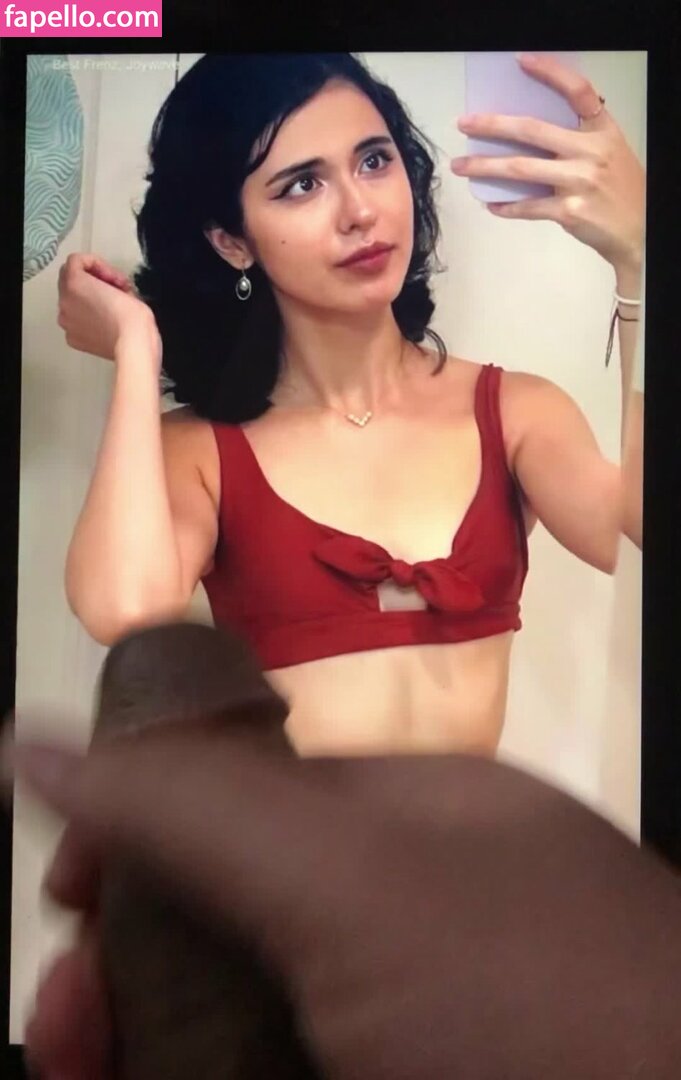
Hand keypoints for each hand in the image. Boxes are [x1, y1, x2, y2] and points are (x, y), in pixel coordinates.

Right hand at [6, 727, 680, 1078]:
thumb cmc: (538, 997)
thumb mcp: (356, 880)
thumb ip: (198, 806)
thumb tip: (39, 746)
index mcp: (399, 825)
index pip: (235, 800)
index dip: (137, 838)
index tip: (71, 896)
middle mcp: (395, 917)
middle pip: (222, 920)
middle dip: (125, 966)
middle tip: (72, 1028)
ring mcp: (393, 1017)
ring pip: (234, 1011)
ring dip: (142, 1040)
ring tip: (87, 1057)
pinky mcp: (389, 1068)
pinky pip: (258, 1060)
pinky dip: (192, 1066)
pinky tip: (147, 1072)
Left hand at [57, 253, 159, 361]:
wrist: (133, 347)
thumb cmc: (132, 317)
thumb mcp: (123, 284)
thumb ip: (104, 278)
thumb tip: (105, 287)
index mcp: (74, 283)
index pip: (77, 260)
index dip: (99, 264)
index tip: (113, 278)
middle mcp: (64, 301)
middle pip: (70, 279)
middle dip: (91, 280)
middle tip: (113, 289)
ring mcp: (66, 321)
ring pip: (71, 301)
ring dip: (87, 299)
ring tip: (110, 307)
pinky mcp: (72, 338)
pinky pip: (75, 321)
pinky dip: (86, 318)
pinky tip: (104, 323)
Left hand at [451, 53, 645, 274]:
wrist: (639, 230)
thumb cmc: (618, 190)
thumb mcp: (608, 153)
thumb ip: (577, 140)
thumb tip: (525, 135)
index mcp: (602, 131)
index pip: (577, 92)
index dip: (550, 73)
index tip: (521, 62)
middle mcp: (590, 152)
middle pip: (532, 130)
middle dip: (493, 126)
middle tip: (465, 124)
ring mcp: (578, 182)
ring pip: (520, 169)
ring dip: (485, 166)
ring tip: (461, 166)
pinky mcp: (569, 212)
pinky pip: (528, 206)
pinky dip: (507, 206)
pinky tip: (491, 204)